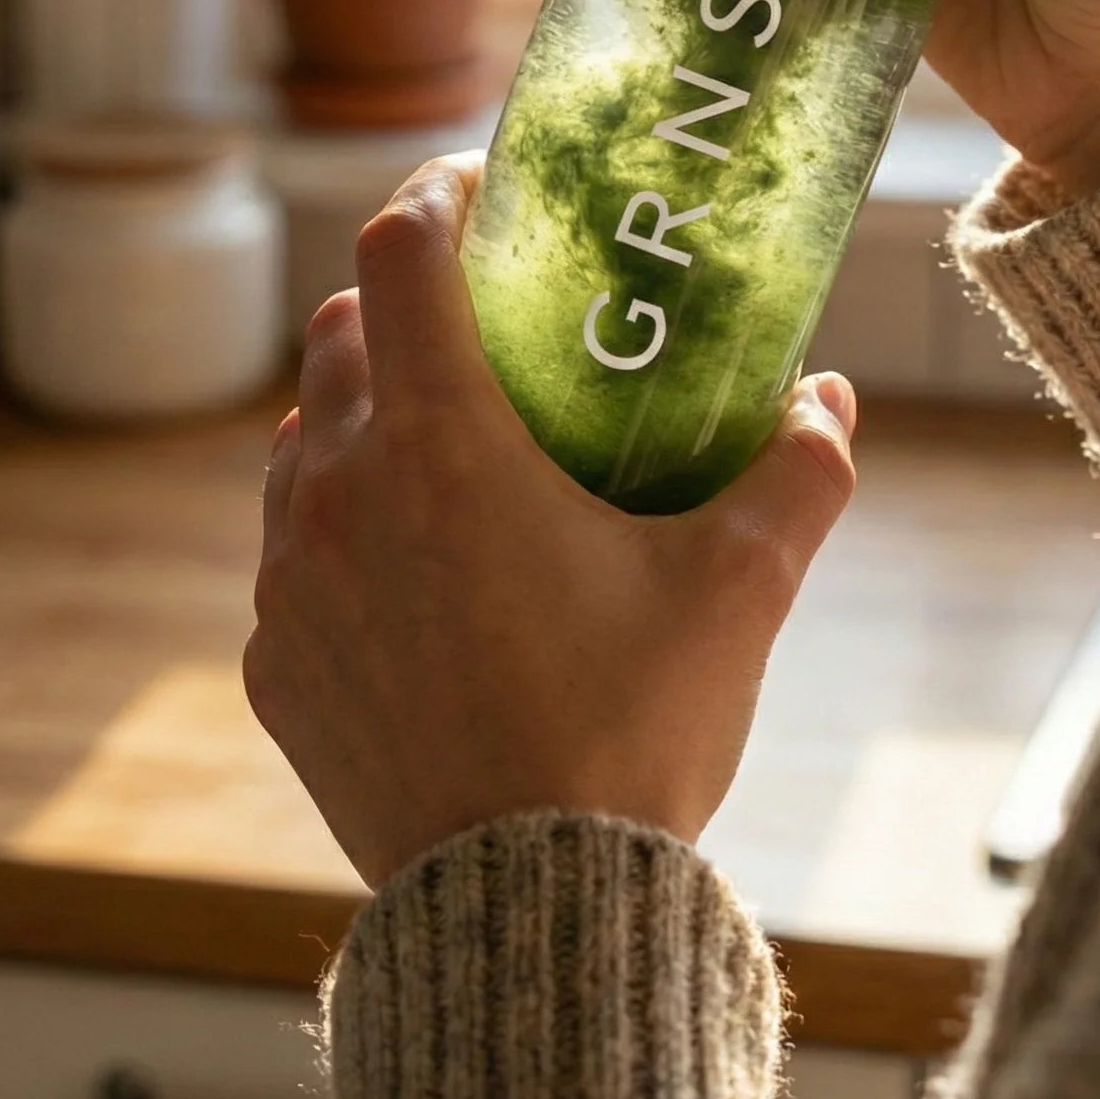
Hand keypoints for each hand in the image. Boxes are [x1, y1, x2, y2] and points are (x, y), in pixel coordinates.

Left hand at [243, 155, 858, 889]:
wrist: (529, 910)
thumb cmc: (633, 733)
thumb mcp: (740, 591)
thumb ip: (795, 472)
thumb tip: (825, 399)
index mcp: (442, 446)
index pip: (401, 252)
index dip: (437, 194)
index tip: (480, 188)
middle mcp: (340, 493)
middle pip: (338, 330)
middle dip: (403, 301)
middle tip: (481, 321)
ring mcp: (288, 580)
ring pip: (302, 438)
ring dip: (362, 412)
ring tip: (448, 445)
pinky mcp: (274, 662)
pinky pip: (288, 550)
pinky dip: (339, 525)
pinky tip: (416, 571)